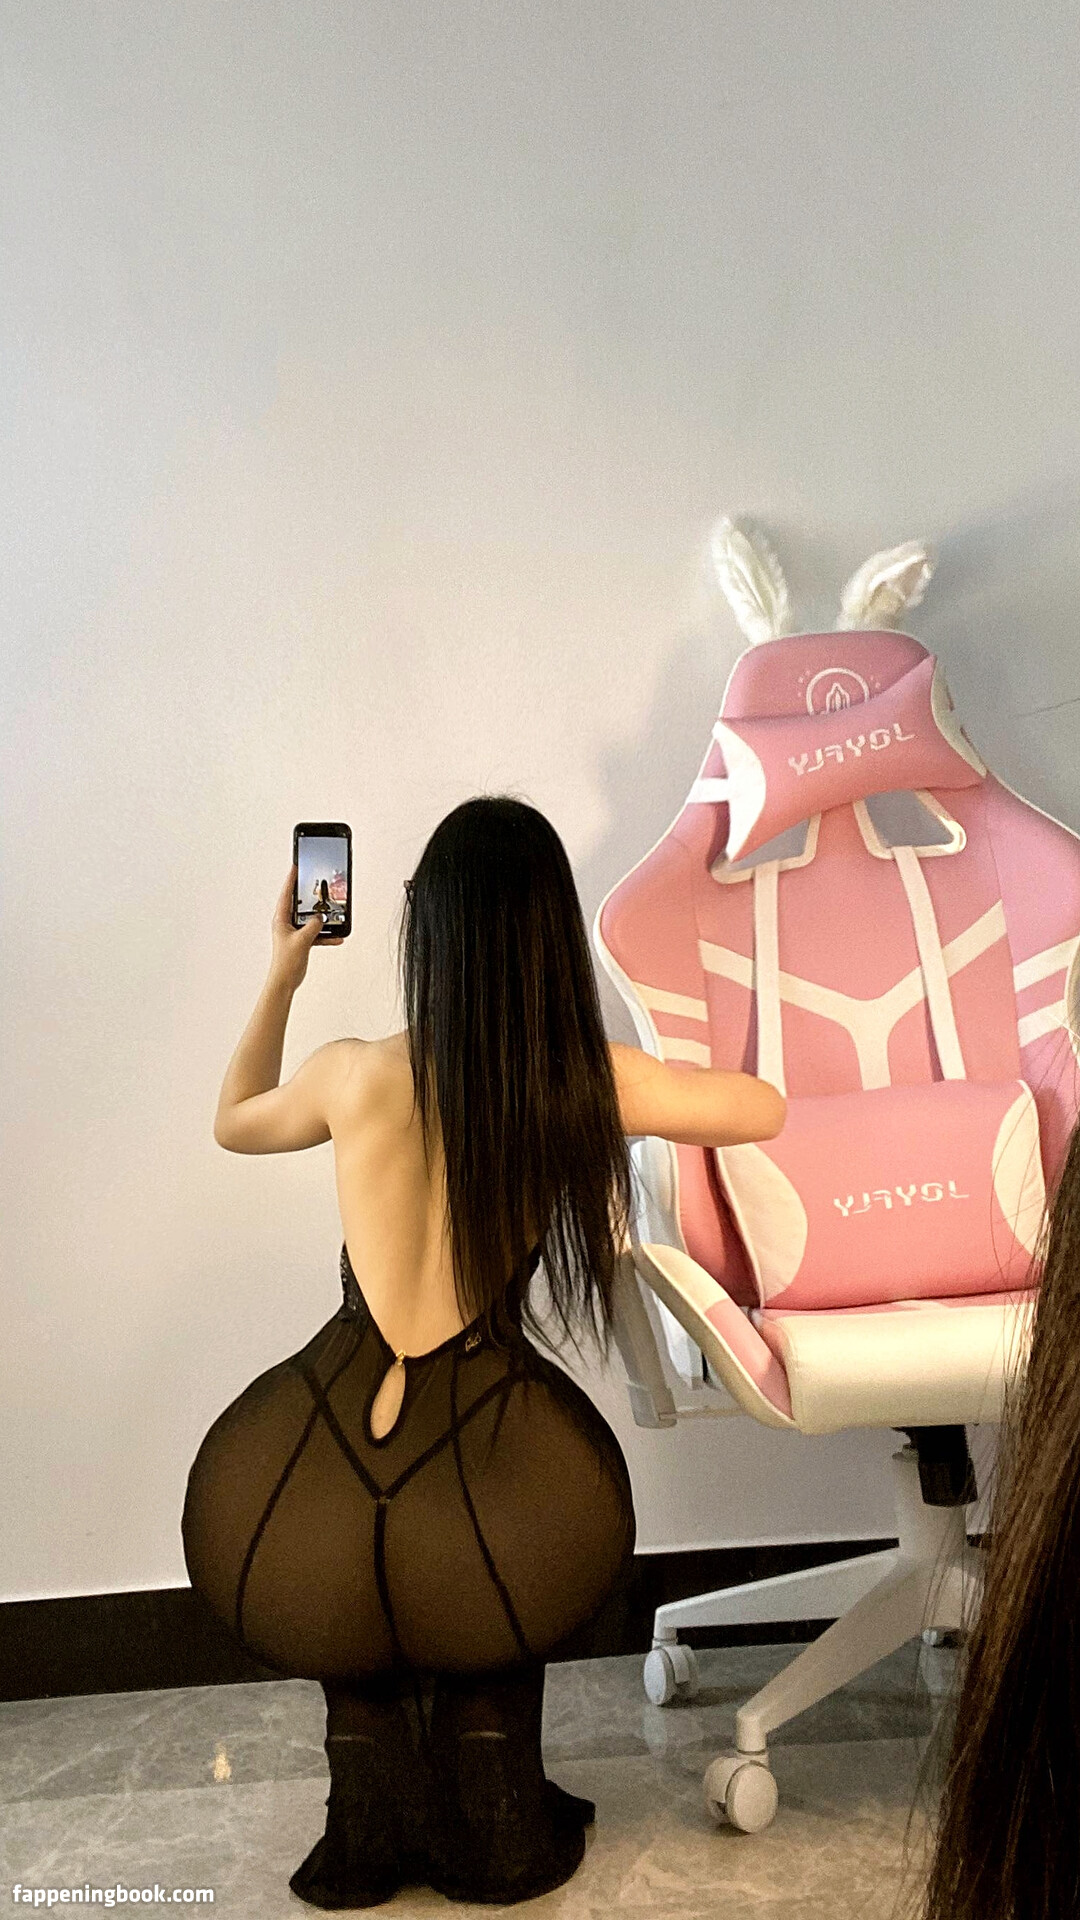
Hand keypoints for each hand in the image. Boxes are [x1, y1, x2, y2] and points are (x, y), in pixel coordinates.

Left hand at [270, 864, 343, 989]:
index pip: (286, 894)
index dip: (291, 879)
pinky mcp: (303, 941)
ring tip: (332, 911)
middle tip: (316, 882)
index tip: (296, 866)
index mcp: (281, 919)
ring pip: (310, 919)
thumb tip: (321, 917)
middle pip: (299, 904)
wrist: (286, 980)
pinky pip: (317, 933)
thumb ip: (313, 926)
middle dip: (309, 895)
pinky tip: (337, 937)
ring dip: (322, 918)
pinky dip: (327, 935)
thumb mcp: (302, 940)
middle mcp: (287, 923)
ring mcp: (295, 932)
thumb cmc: (286, 962)